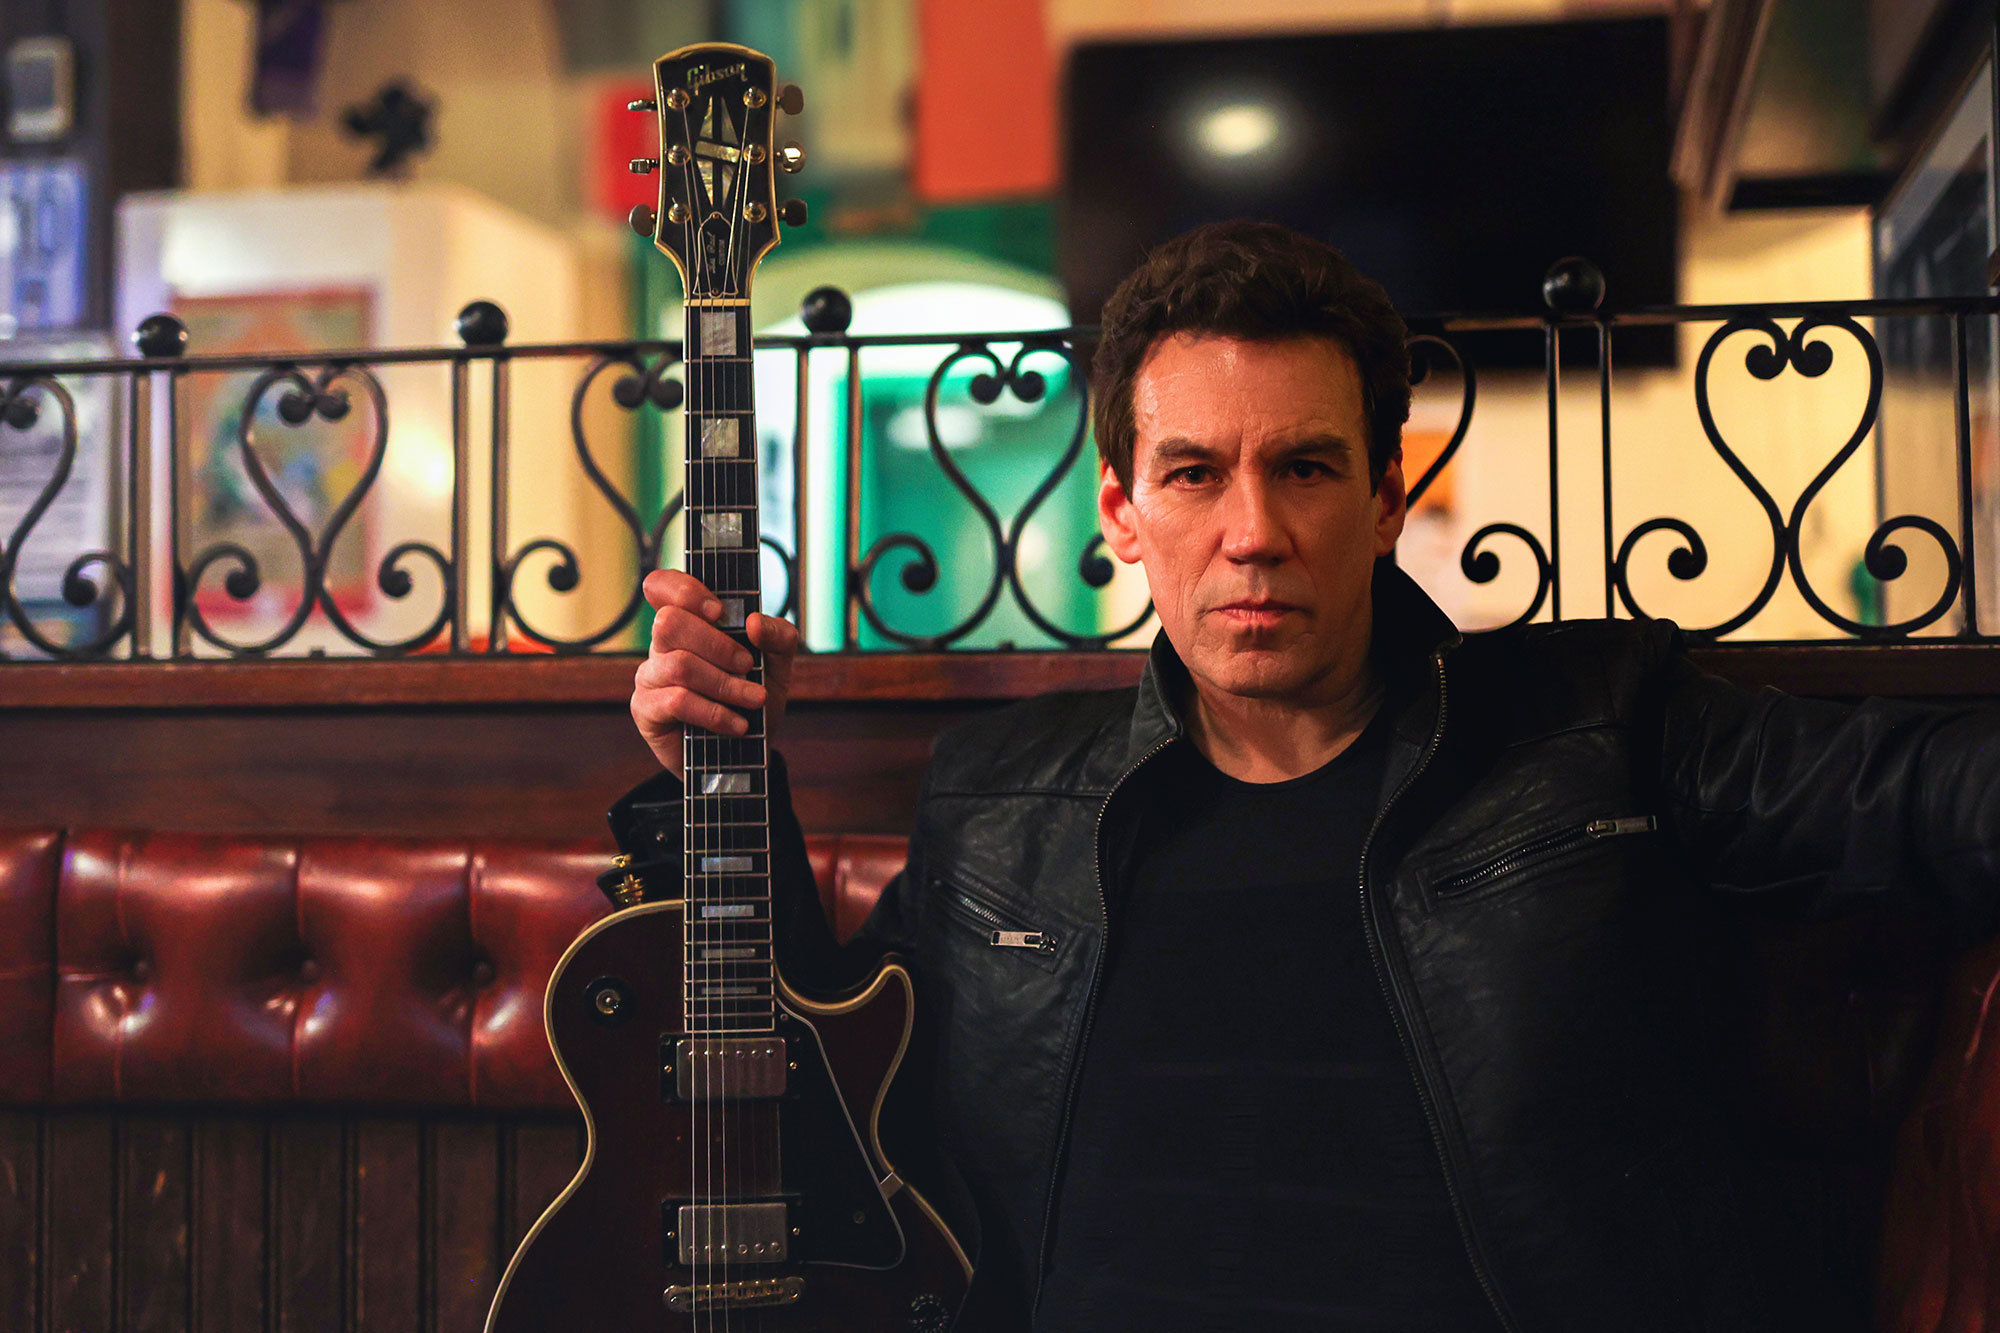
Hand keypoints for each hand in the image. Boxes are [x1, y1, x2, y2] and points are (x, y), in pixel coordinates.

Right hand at [631, 569, 800, 778]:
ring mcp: (650, 676)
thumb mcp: (778, 664)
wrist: (747, 751)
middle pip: (669, 622)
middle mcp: (662, 645)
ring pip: (679, 665)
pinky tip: (737, 724)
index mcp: (689, 622)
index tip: (719, 611)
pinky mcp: (647, 710)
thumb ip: (778, 636)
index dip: (684, 590)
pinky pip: (676, 701)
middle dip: (717, 644)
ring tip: (754, 700)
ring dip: (725, 684)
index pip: (662, 587)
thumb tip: (754, 622)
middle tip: (747, 665)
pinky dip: (714, 712)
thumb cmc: (754, 697)